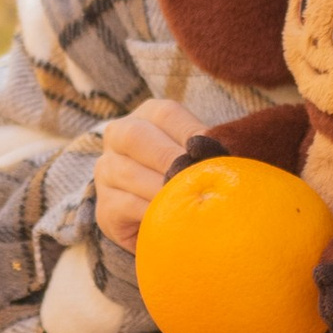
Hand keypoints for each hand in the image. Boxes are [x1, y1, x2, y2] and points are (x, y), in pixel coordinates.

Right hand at [93, 97, 200, 250]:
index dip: (191, 131)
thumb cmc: (181, 178)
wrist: (149, 216)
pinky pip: (126, 205)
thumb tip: (227, 152)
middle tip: (197, 176)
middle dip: (170, 157)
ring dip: (163, 188)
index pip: (166, 114)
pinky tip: (174, 218)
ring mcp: (106, 171)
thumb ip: (205, 151)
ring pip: (128, 172)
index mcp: (145, 116)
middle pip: (136, 136)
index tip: (215, 152)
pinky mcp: (104, 206)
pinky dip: (152, 211)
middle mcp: (118, 137)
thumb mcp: (192, 156)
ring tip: (191, 199)